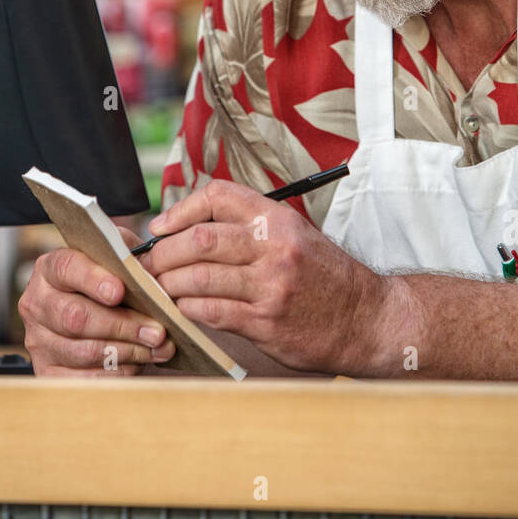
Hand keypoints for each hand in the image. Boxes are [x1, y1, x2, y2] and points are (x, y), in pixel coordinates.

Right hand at [18, 224, 176, 376]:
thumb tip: (151, 274)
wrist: (90, 312)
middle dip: (122, 325)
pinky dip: (117, 373)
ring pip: (83, 351)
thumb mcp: (116, 260)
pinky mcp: (47, 371)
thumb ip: (128, 259)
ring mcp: (38, 341)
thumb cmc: (108, 282)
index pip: (66, 268)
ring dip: (127, 352)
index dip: (92, 279)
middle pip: (75, 317)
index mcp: (50, 269)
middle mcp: (37, 304)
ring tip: (157, 348)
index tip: (119, 291)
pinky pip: (84, 379)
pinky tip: (139, 363)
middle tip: (156, 331)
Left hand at [140, 180, 403, 375]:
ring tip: (160, 288)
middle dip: (164, 253)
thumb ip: (252, 228)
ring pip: (200, 277)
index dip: (180, 209)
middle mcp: (275, 247)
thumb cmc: (326, 277)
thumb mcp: (296, 235)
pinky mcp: (266, 322)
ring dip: (171, 283)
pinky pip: (212, 311)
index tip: (160, 227)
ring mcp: (270, 286)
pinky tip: (182, 310)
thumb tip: (190, 228)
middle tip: (149, 264)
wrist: (368, 319)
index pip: (219, 196)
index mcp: (279, 219)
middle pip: (200, 239)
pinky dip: (189, 309)